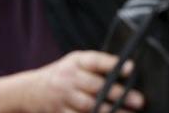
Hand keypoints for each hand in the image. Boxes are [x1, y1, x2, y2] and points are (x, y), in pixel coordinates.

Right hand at [0, 51, 144, 112]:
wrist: (28, 90)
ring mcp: (63, 97)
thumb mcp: (76, 62)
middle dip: (119, 94)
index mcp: (76, 61)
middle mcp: (69, 78)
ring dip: (110, 111)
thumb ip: (98, 64)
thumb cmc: (63, 74)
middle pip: (96, 86)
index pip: (95, 61)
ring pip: (89, 106)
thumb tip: (127, 69)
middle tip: (139, 101)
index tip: (130, 68)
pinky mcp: (59, 112)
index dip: (112, 64)